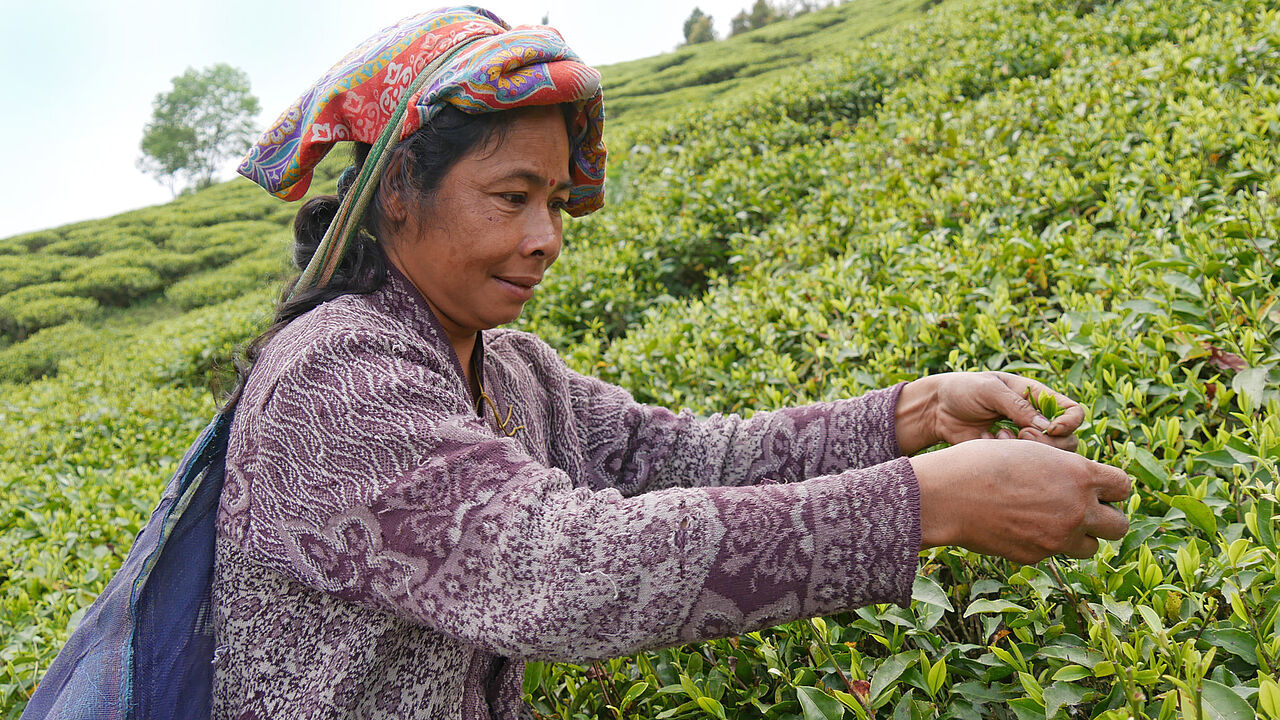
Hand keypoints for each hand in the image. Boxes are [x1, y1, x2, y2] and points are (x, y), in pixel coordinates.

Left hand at [895, 371, 1083, 454]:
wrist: (936, 409)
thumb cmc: (963, 390)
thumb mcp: (990, 390)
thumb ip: (1018, 406)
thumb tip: (1047, 428)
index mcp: (1037, 396)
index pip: (1073, 412)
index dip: (1070, 422)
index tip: (1051, 429)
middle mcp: (1036, 419)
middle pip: (1067, 440)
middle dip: (1047, 442)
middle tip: (1020, 434)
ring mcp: (1023, 440)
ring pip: (1048, 457)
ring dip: (1027, 450)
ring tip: (1001, 436)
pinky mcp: (1008, 454)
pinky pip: (1021, 464)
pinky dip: (1006, 455)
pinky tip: (987, 441)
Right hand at [911, 439, 1130, 562]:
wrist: (947, 495)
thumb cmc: (983, 463)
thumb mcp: (1031, 451)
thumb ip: (1064, 468)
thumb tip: (1082, 483)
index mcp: (1080, 476)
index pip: (1124, 487)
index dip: (1112, 487)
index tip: (1097, 486)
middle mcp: (1077, 509)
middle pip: (1120, 526)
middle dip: (1106, 518)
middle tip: (1083, 509)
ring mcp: (1058, 538)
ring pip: (1090, 547)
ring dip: (1078, 535)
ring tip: (1051, 520)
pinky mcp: (1037, 556)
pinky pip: (1053, 553)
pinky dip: (1044, 543)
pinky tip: (1018, 526)